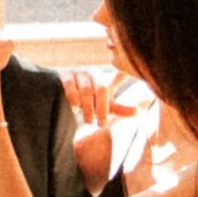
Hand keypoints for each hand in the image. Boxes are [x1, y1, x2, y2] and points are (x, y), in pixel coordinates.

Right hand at [64, 64, 115, 190]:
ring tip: (88, 120)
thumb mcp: (104, 107)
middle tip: (99, 124)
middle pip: (102, 87)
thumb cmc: (85, 103)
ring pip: (86, 88)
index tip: (119, 99)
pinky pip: (70, 84)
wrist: (59, 99)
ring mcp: (78, 72)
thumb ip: (119, 108)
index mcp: (104, 78)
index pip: (118, 78)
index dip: (123, 81)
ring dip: (88, 107)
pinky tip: (74, 108)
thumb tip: (139, 112)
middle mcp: (93, 72)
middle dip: (101, 108)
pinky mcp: (63, 74)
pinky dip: (73, 97)